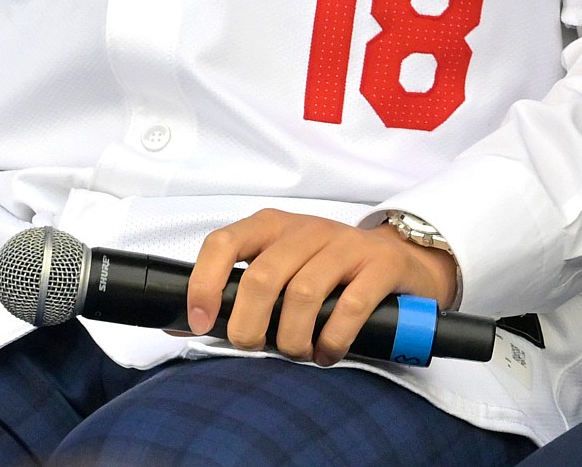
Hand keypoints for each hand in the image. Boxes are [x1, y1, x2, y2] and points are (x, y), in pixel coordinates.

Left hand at [184, 210, 460, 365]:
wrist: (402, 262)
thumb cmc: (330, 275)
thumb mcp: (282, 272)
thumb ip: (237, 295)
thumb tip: (180, 324)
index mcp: (272, 227)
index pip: (224, 243)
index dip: (204, 283)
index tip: (200, 322)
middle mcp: (306, 229)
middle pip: (263, 276)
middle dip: (250, 325)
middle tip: (256, 348)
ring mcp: (346, 243)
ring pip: (304, 293)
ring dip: (294, 338)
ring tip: (298, 354)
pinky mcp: (380, 264)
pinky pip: (350, 306)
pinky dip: (332, 339)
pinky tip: (328, 353)